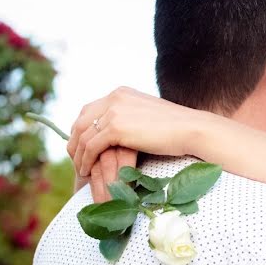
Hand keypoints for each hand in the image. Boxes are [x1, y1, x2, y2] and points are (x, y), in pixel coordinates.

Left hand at [66, 87, 200, 197]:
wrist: (191, 130)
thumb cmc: (177, 128)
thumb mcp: (148, 116)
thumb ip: (131, 118)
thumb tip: (122, 131)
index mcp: (121, 93)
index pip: (89, 110)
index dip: (80, 129)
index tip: (79, 146)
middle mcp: (114, 98)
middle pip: (81, 121)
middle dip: (74, 142)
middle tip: (75, 159)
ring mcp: (114, 111)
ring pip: (83, 135)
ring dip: (78, 155)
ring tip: (81, 170)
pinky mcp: (116, 128)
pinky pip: (91, 146)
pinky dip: (86, 160)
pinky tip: (87, 171)